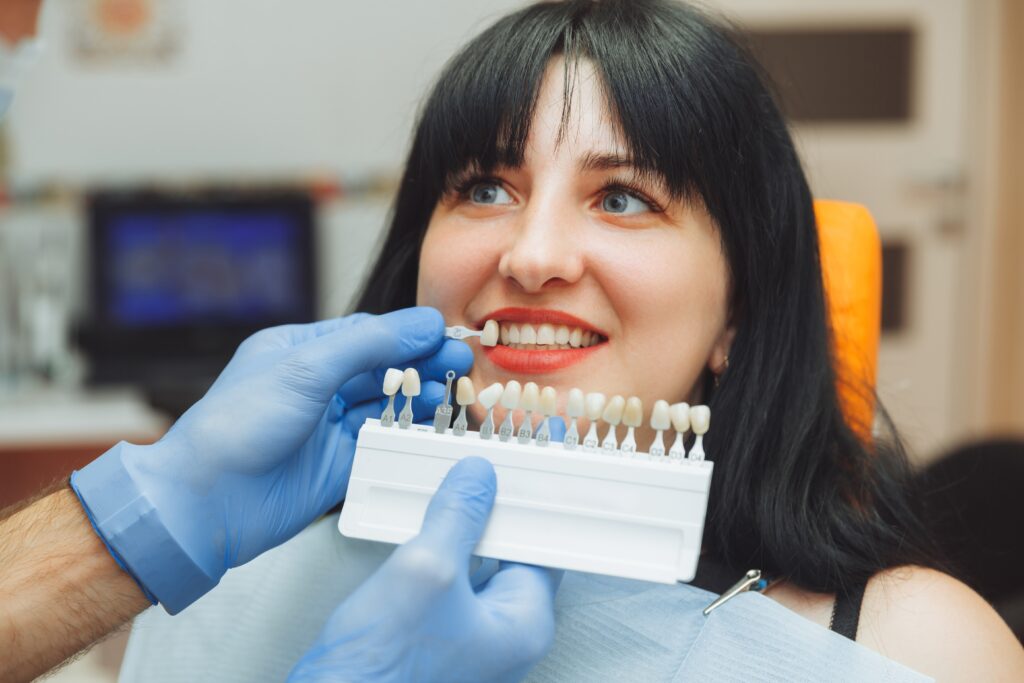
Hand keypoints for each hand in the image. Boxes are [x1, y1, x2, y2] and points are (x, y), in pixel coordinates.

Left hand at [72, 307, 471, 612]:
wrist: (207, 502)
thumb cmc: (236, 428)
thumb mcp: (305, 370)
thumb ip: (368, 344)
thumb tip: (420, 324)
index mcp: (299, 351)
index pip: (366, 334)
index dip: (408, 333)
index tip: (445, 333)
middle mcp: (315, 386)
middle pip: (382, 368)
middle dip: (423, 363)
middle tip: (462, 362)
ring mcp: (328, 427)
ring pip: (387, 405)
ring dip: (421, 397)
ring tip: (454, 393)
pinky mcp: (338, 465)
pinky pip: (383, 444)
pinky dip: (410, 434)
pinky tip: (432, 426)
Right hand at [288, 457, 561, 682]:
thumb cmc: (382, 672)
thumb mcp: (425, 572)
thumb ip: (458, 517)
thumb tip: (478, 478)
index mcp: (522, 623)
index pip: (547, 543)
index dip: (538, 497)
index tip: (538, 462)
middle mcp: (501, 633)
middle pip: (512, 548)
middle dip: (496, 504)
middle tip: (486, 462)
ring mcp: (466, 637)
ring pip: (476, 561)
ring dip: (463, 522)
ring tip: (452, 482)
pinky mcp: (431, 636)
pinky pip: (448, 579)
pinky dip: (439, 545)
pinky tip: (422, 521)